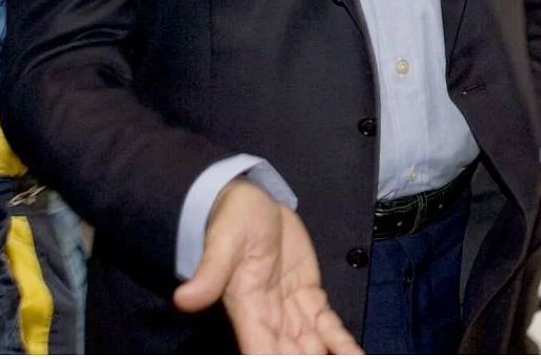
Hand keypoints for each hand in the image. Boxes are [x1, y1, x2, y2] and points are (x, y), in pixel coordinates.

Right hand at [173, 179, 360, 353]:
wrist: (247, 198)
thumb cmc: (230, 219)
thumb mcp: (221, 244)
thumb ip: (208, 275)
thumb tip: (183, 301)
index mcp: (247, 307)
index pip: (262, 350)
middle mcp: (269, 315)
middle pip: (290, 353)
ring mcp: (291, 307)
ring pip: (312, 346)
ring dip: (325, 358)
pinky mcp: (309, 295)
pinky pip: (329, 328)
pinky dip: (343, 344)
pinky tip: (357, 356)